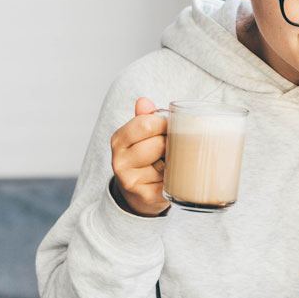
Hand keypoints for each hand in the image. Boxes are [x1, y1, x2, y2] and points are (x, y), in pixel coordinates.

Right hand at [110, 97, 168, 216]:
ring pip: (168, 162)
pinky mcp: (146, 196)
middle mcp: (119, 160)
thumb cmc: (147, 158)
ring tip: (172, 163)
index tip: (173, 127)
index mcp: (119, 140)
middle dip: (174, 143)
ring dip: (177, 161)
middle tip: (176, 147)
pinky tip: (173, 178)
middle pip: (160, 143)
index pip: (147, 124)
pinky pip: (173, 180)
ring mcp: (131, 180)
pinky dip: (179, 177)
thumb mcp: (142, 136)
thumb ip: (145, 118)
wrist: (139, 194)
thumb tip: (144, 101)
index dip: (166, 123)